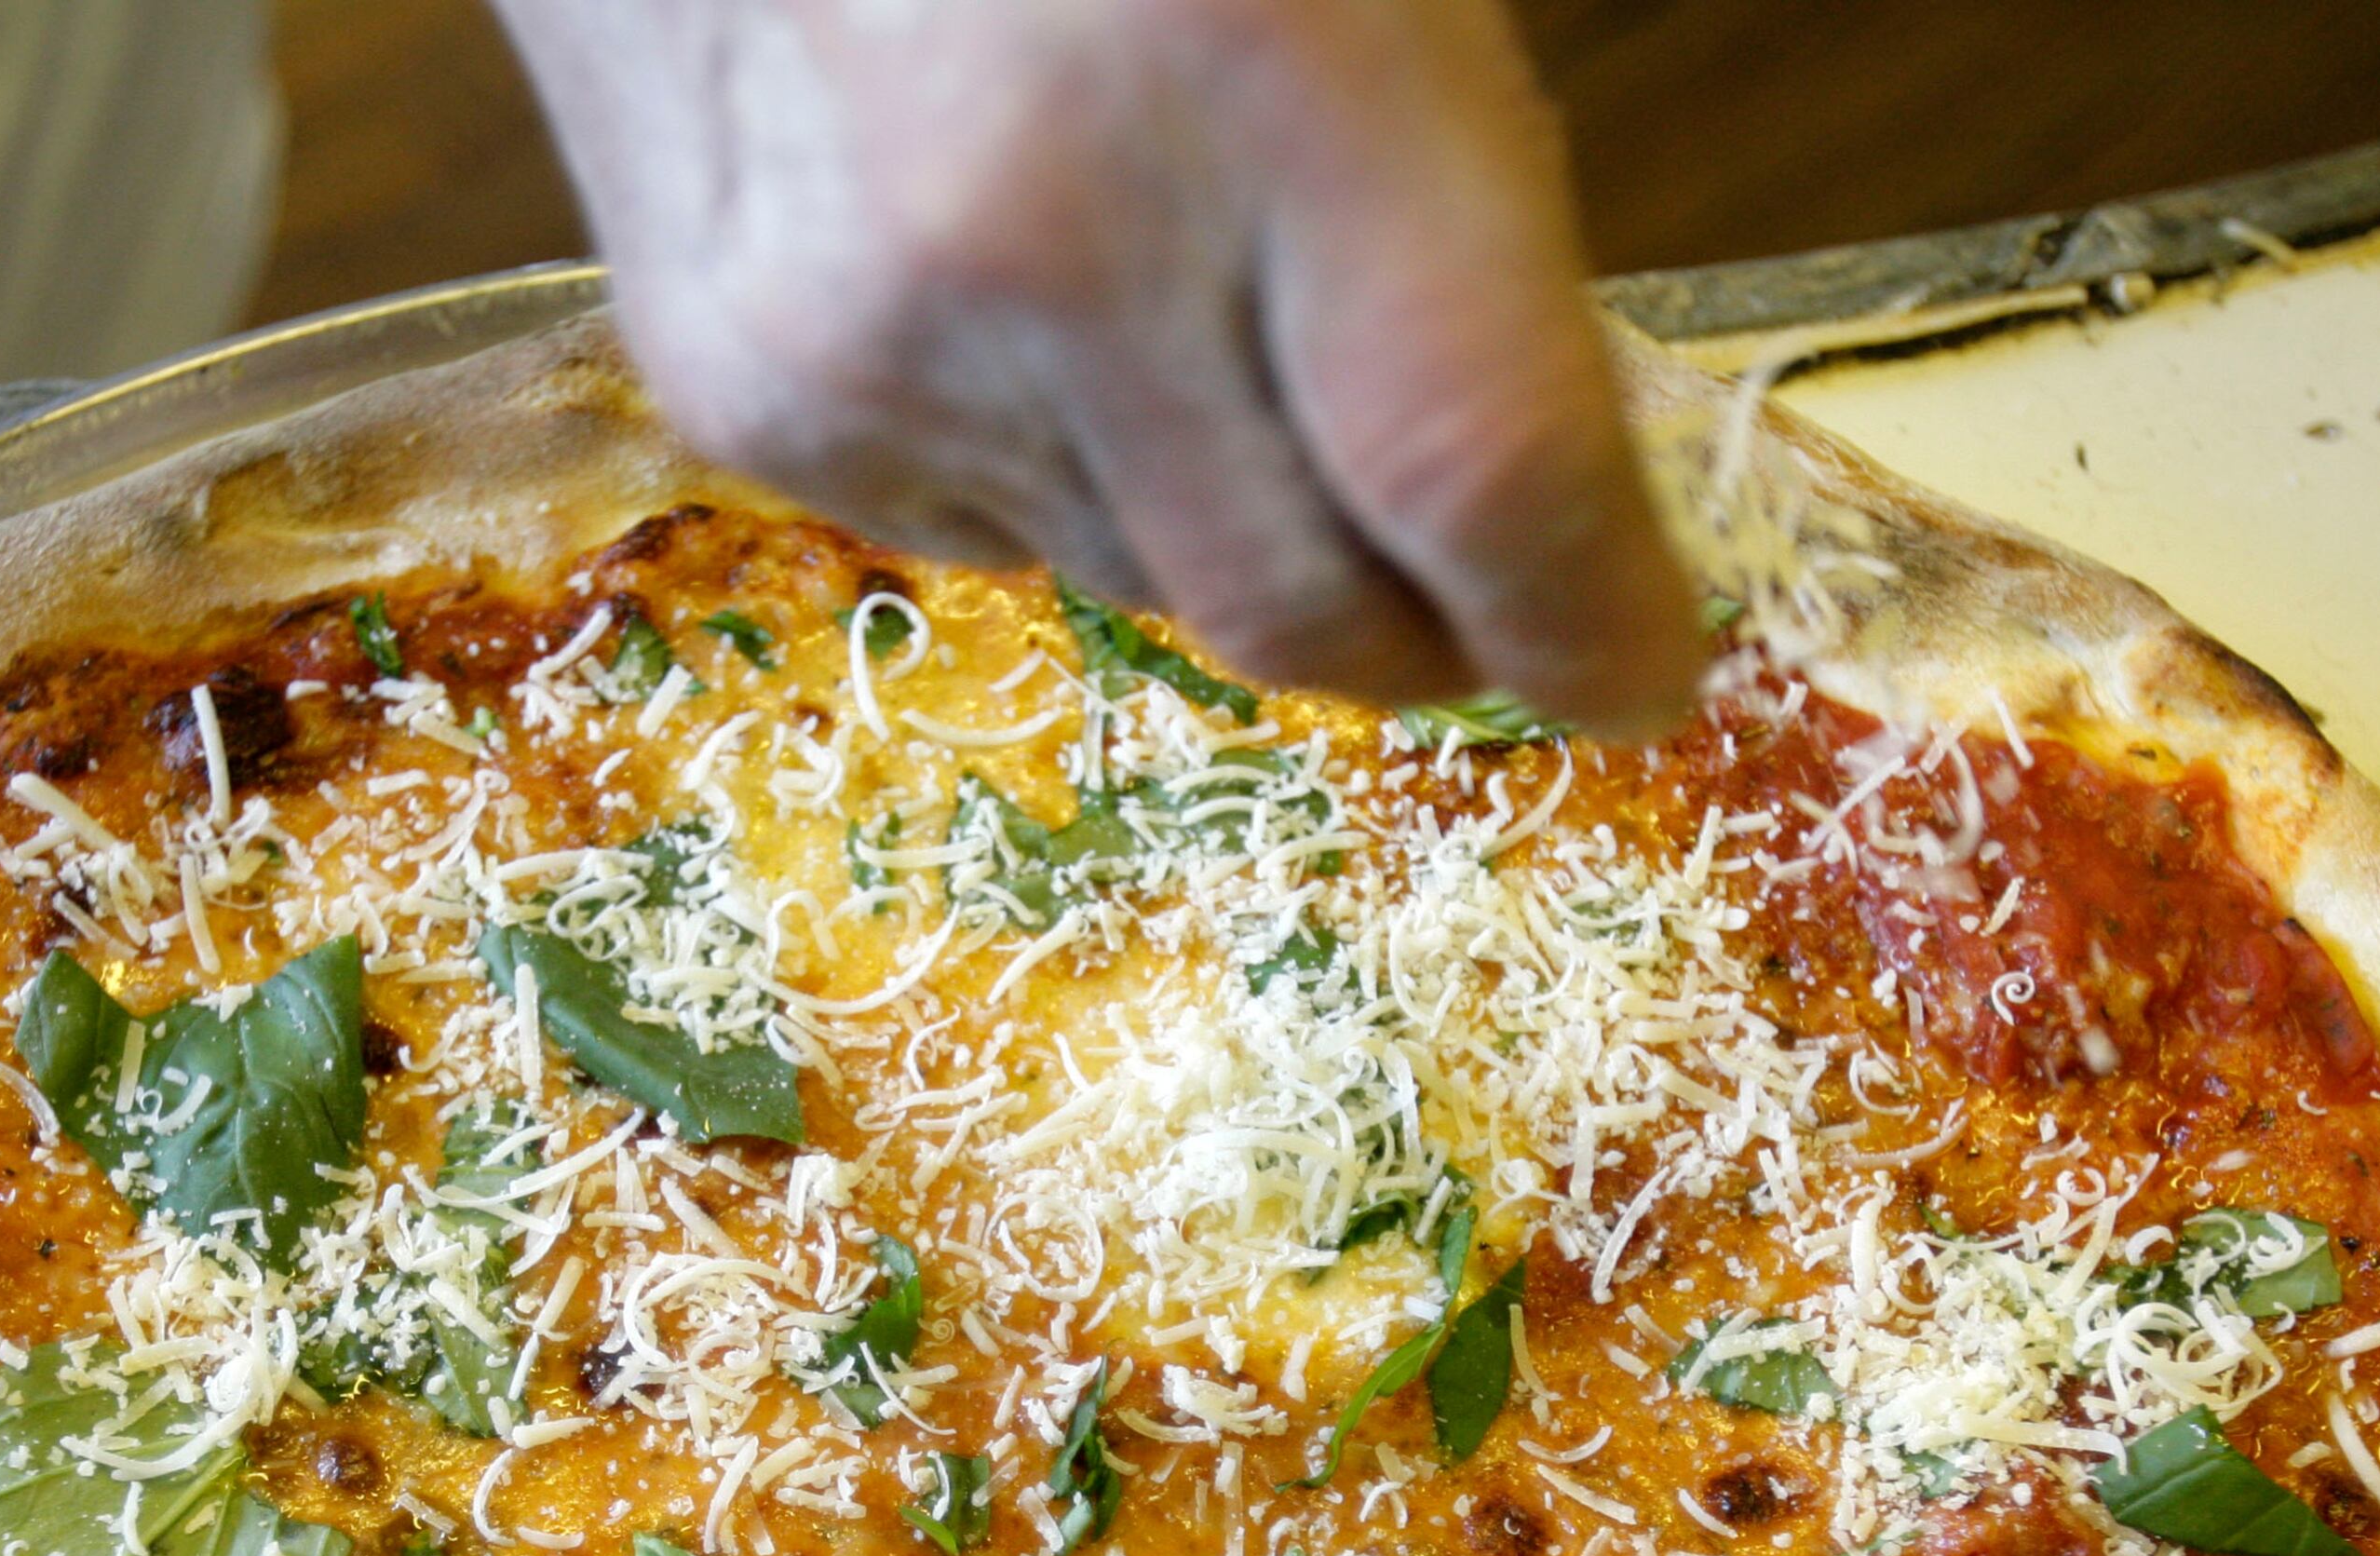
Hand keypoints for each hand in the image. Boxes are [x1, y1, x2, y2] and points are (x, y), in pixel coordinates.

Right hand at [491, 0, 1702, 735]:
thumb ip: (1454, 221)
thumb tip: (1541, 500)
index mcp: (1263, 58)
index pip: (1475, 464)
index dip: (1586, 614)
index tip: (1637, 670)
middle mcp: (1048, 236)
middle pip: (1302, 603)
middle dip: (1426, 639)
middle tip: (1474, 600)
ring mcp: (869, 339)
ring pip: (1142, 590)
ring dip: (1225, 530)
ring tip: (1190, 332)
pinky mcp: (743, 394)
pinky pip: (981, 541)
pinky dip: (1056, 478)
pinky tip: (1021, 309)